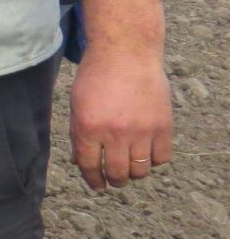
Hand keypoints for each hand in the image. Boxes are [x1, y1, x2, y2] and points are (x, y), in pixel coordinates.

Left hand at [68, 46, 172, 189]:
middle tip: (115, 179)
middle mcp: (115, 133)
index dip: (93, 180)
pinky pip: (161, 158)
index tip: (98, 186)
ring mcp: (141, 130)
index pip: (89, 166)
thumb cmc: (96, 76)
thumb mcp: (77, 104)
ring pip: (140, 171)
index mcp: (88, 127)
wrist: (126, 52)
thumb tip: (79, 163)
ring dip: (134, 173)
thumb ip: (78, 134)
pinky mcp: (163, 126)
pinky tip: (147, 153)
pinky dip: (154, 161)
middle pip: (117, 173)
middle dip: (114, 181)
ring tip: (131, 166)